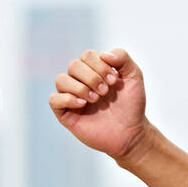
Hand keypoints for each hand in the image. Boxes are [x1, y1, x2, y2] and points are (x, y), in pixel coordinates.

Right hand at [49, 47, 149, 161]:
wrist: (131, 132)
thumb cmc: (132, 105)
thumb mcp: (134, 76)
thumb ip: (122, 57)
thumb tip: (103, 54)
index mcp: (94, 70)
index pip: (87, 56)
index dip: (100, 65)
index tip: (114, 81)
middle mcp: (80, 81)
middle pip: (73, 65)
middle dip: (91, 77)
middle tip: (105, 92)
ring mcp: (71, 97)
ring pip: (61, 80)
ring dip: (80, 87)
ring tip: (95, 99)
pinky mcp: (66, 114)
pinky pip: (54, 99)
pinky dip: (67, 98)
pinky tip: (83, 104)